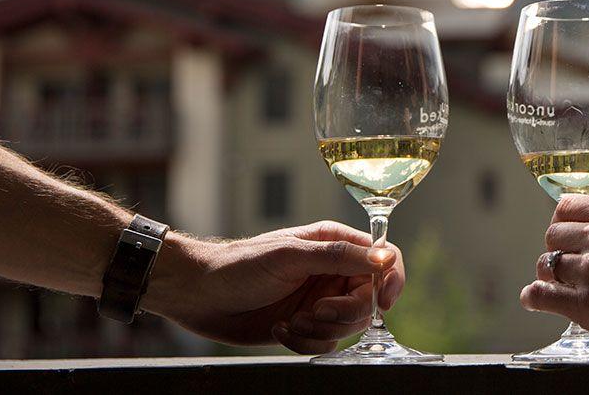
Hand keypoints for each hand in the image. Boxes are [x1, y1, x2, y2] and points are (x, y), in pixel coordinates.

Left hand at [145, 220, 403, 353]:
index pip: (384, 259)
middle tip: (316, 311)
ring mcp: (319, 300)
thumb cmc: (239, 265)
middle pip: (369, 299)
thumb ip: (340, 257)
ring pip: (348, 326)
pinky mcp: (305, 325)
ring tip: (292, 321)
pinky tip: (280, 330)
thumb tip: (385, 258)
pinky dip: (305, 342)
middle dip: (345, 312)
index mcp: (335, 245)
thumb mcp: (291, 256)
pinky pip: (326, 343)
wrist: (197, 294)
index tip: (384, 302)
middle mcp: (332, 272)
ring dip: (321, 329)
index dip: (391, 281)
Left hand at [520, 194, 588, 361]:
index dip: (562, 225)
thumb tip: (584, 233)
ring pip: (546, 265)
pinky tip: (535, 301)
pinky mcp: (585, 302)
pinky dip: (533, 298)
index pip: (565, 206)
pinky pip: (539, 294)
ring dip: (551, 277)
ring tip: (561, 288)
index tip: (566, 239)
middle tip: (568, 268)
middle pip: (552, 236)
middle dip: (557, 252)